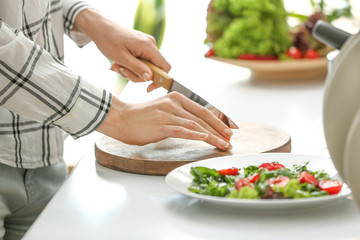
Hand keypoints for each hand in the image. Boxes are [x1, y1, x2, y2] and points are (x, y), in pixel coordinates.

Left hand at [75, 9, 168, 91]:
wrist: (100, 27)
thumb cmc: (108, 40)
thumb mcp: (121, 58)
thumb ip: (137, 68)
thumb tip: (150, 78)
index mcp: (148, 46)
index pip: (165, 67)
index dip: (160, 80)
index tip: (148, 88)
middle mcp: (150, 45)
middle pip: (153, 70)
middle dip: (137, 75)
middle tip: (122, 71)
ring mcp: (146, 45)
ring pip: (146, 67)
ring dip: (131, 71)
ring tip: (117, 65)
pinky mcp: (141, 46)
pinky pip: (141, 62)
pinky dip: (131, 66)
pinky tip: (120, 63)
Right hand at [97, 92, 232, 150]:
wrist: (121, 118)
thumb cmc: (141, 117)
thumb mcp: (162, 110)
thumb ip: (178, 114)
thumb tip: (194, 125)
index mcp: (176, 98)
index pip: (202, 109)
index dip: (217, 120)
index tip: (227, 129)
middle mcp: (174, 104)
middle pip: (202, 117)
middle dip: (219, 129)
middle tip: (230, 139)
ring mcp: (168, 114)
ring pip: (196, 126)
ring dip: (212, 136)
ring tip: (223, 145)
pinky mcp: (162, 125)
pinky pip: (183, 131)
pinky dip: (197, 136)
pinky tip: (207, 140)